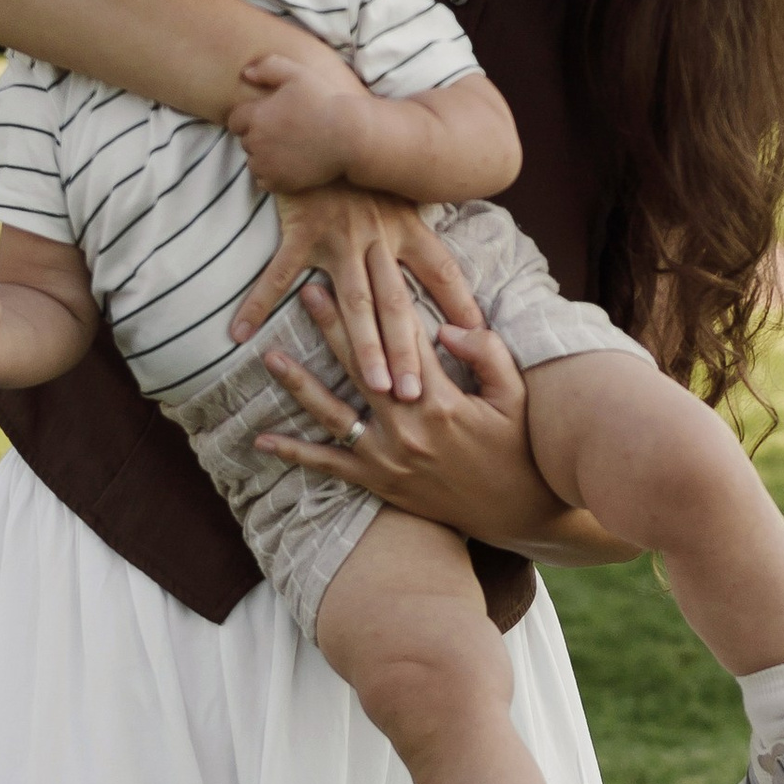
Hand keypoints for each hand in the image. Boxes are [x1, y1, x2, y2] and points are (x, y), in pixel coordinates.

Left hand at [226, 46, 365, 196]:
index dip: (250, 118)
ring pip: (253, 162)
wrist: (349, 136)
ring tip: (287, 147)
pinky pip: (264, 181)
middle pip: (245, 141)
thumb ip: (268, 67)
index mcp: (256, 116)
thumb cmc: (324, 102)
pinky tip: (289, 164)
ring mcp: (267, 165)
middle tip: (282, 131)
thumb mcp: (297, 74)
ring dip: (263, 156)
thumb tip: (245, 73)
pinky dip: (272, 175)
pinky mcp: (280, 183)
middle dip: (258, 136)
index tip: (268, 117)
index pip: (234, 121)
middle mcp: (256, 143)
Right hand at [229, 187, 483, 405]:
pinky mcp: (301, 231)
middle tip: (418, 394)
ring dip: (362, 346)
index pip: (442, 270)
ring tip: (373, 386)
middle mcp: (377, 235)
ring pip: (353, 300)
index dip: (461, 303)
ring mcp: (338, 236)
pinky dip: (256, 304)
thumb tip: (444, 264)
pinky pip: (277, 275)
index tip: (481, 338)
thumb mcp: (401, 191)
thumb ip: (419, 232)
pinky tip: (238, 334)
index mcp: (406, 226)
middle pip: (396, 302)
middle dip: (408, 349)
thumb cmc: (362, 165)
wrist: (322, 118)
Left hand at [253, 308, 566, 541]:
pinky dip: (295, 454)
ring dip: (298, 383)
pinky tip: (262, 440)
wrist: (518, 514)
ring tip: (269, 355)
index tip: (365, 269)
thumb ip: (487, 355)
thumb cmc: (521, 451)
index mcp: (440, 400)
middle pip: (359, 366)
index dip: (384, 300)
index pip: (404, 339)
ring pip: (333, 413)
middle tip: (307, 290)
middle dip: (332, 325)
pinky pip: (329, 467)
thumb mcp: (516, 397)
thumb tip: (447, 328)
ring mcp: (387, 457)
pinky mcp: (379, 483)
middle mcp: (406, 427)